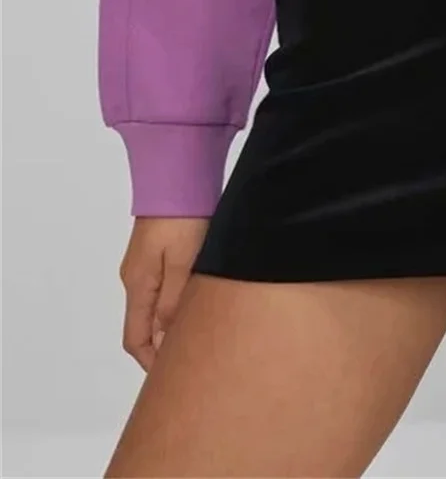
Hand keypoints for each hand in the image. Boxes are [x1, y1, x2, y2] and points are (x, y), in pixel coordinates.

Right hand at [118, 217, 208, 370]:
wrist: (178, 176)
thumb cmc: (183, 218)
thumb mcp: (184, 263)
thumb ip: (175, 301)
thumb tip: (167, 337)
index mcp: (138, 284)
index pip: (135, 338)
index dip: (150, 361)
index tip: (171, 377)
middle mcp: (138, 277)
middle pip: (145, 324)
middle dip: (164, 347)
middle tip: (194, 360)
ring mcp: (148, 264)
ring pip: (157, 306)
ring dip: (173, 324)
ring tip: (203, 337)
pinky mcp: (161, 251)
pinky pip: (165, 288)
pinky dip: (178, 304)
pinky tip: (200, 305)